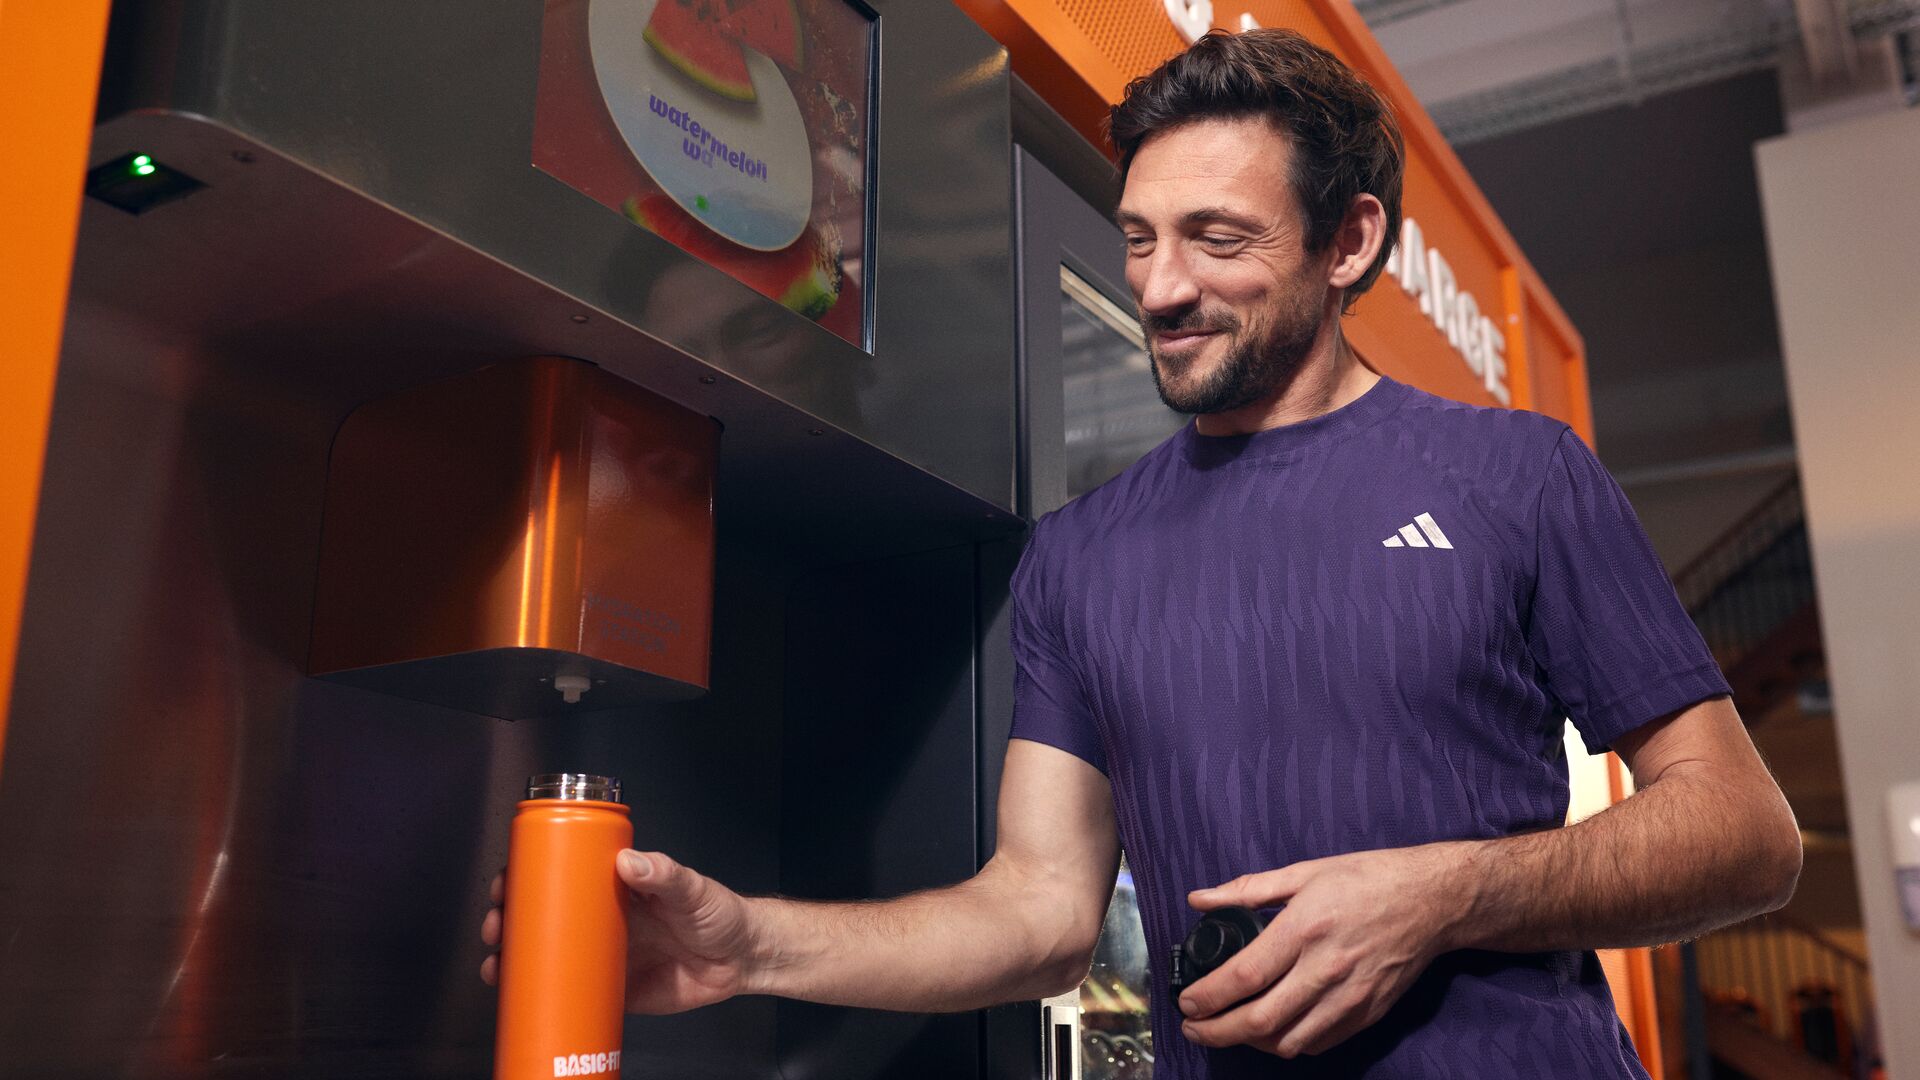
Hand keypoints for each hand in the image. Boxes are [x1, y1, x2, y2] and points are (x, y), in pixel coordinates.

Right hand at [478, 850, 760, 1013]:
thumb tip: (630, 862)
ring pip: (548, 956)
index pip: (561, 875)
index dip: (527, 877)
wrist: (742, 961)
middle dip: (509, 920)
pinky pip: (571, 994)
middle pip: (543, 916)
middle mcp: (602, 919)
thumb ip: (666, 874)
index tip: (506, 881)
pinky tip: (520, 999)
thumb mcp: (693, 887)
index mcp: (615, 887)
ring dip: (515, 960)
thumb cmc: (719, 914)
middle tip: (496, 927)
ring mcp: (604, 955)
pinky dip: (543, 997)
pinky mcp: (613, 990)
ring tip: (496, 966)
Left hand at [1176, 843, 1466, 1057]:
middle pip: (1260, 1020)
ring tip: (1229, 1028)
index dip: (1209, 997)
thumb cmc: (1367, 879)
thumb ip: (1248, 889)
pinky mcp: (1367, 1013)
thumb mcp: (1304, 871)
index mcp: (1305, 928)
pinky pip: (1319, 1042)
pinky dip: (1289, 1043)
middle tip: (1194, 1028)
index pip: (1245, 976)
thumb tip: (1200, 900)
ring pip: (1288, 1041)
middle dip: (1217, 1031)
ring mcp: (1349, 997)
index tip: (1187, 1003)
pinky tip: (1273, 1030)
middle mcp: (1326, 969)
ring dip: (1251, 1042)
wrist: (1432, 900)